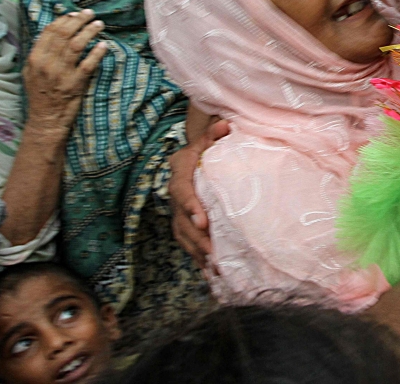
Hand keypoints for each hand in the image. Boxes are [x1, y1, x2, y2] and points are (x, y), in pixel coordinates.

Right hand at [23, 10, 107, 135]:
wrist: (46, 118)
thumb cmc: (41, 93)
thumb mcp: (32, 72)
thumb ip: (40, 53)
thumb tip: (54, 31)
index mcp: (35, 58)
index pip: (50, 31)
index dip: (64, 19)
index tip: (75, 13)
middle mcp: (47, 64)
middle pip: (64, 34)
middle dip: (79, 20)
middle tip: (90, 14)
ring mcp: (61, 74)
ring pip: (77, 45)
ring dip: (89, 32)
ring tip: (99, 24)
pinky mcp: (75, 84)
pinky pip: (89, 64)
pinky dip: (97, 52)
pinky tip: (104, 45)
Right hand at [169, 119, 229, 268]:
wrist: (196, 156)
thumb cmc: (206, 147)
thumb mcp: (208, 138)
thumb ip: (214, 133)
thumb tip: (224, 124)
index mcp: (180, 173)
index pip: (182, 191)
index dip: (190, 207)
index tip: (202, 221)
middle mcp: (175, 194)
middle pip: (181, 220)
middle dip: (196, 238)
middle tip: (213, 254)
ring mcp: (177, 210)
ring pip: (182, 235)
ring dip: (197, 252)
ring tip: (214, 268)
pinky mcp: (183, 222)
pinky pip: (187, 242)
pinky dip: (197, 257)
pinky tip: (210, 274)